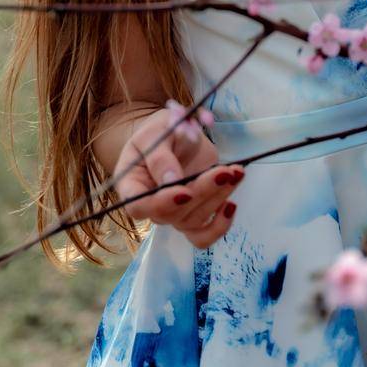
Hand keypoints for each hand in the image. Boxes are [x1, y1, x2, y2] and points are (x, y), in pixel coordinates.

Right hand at [113, 105, 244, 248]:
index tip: (186, 191)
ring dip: (217, 199)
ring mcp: (174, 212)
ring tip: (234, 173)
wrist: (178, 133)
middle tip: (224, 171)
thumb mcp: (156, 133)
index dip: (162, 203)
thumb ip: (160, 157)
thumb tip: (171, 182)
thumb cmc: (161, 131)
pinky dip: (220, 226)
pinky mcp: (194, 213)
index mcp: (131, 184)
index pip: (137, 206)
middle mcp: (150, 205)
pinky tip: (231, 204)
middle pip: (172, 215)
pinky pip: (203, 235)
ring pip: (193, 221)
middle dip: (202, 193)